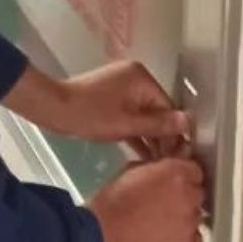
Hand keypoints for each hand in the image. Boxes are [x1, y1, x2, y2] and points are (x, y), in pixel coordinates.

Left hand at [47, 60, 192, 149]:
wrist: (53, 108)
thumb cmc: (90, 115)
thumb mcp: (127, 124)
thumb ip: (159, 125)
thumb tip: (188, 122)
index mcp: (141, 78)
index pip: (168, 107)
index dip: (174, 132)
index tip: (179, 156)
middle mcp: (135, 79)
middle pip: (157, 111)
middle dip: (162, 136)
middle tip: (168, 163)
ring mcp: (122, 88)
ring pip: (143, 115)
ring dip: (150, 137)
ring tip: (159, 163)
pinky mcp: (111, 100)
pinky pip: (130, 116)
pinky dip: (136, 133)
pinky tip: (145, 155)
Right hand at [89, 157, 205, 241]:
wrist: (105, 235)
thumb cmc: (112, 202)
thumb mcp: (131, 171)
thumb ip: (155, 169)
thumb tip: (162, 172)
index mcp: (176, 173)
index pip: (194, 170)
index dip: (182, 176)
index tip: (173, 182)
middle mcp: (189, 196)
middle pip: (197, 193)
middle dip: (184, 196)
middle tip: (163, 202)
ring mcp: (190, 223)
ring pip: (195, 217)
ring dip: (183, 217)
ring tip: (159, 222)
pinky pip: (194, 239)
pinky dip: (183, 238)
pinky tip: (164, 237)